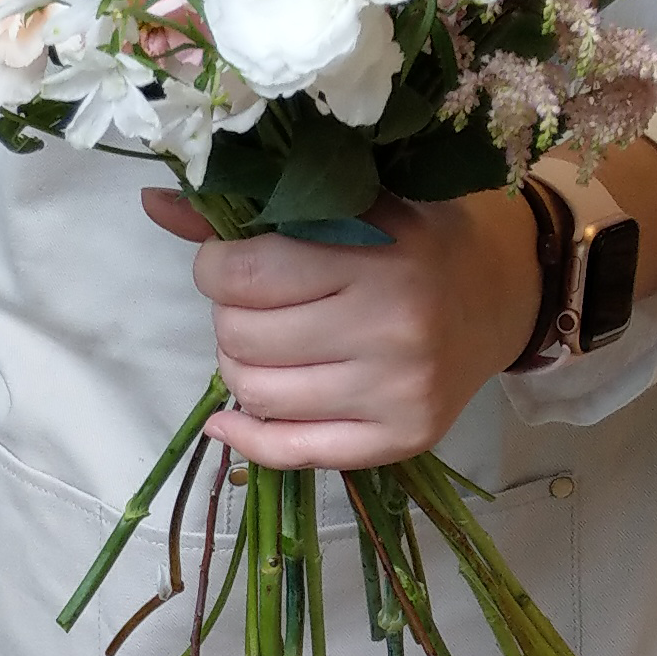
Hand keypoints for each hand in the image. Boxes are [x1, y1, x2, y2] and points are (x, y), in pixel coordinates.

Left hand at [140, 186, 542, 469]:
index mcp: (378, 257)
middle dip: (229, 318)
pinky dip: (245, 438)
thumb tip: (154, 202)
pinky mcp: (403, 439)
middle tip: (255, 306)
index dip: (214, 267)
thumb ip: (253, 206)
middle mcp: (393, 329)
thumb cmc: (412, 241)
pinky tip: (231, 419)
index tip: (230, 261)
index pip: (242, 275)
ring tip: (265, 346)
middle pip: (241, 338)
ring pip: (256, 395)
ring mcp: (399, 391)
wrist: (502, 293)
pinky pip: (290, 453)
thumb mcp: (348, 205)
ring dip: (238, 370)